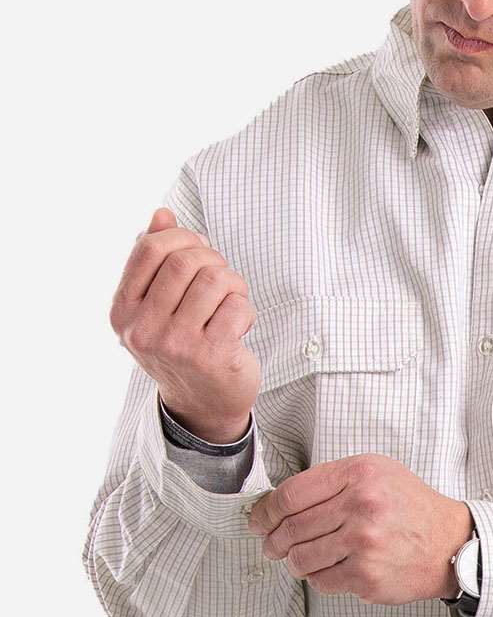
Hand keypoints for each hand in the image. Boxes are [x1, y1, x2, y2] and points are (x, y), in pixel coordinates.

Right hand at [109, 206, 260, 441]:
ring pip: (215, 279)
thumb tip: (161, 214)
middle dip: (212, 259)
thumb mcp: (159, 303)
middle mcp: (142, 329)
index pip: (149, 247)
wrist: (202, 403)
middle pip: (185, 260)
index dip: (182, 238)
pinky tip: (238, 326)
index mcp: (123, 310)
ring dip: (234, 284)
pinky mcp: (210, 356)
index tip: (198, 251)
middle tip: (220, 278)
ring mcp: (175, 344)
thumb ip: (156, 258)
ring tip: (231, 302)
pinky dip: (245, 309)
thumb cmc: (183, 342)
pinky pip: (237, 306)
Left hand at [246, 454, 474, 603]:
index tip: (259, 520)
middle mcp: (360, 506)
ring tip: (300, 559)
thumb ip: (332, 480)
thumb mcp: (376, 473)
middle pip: (291, 528)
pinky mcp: (366, 576)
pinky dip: (319, 578)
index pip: (291, 494)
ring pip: (300, 558)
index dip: (266, 511)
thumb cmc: (409, 507)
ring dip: (293, 562)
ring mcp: (363, 544)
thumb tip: (281, 502)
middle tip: (270, 545)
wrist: (449, 542)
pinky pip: (321, 581)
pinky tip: (331, 569)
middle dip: (273, 540)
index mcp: (358, 474)